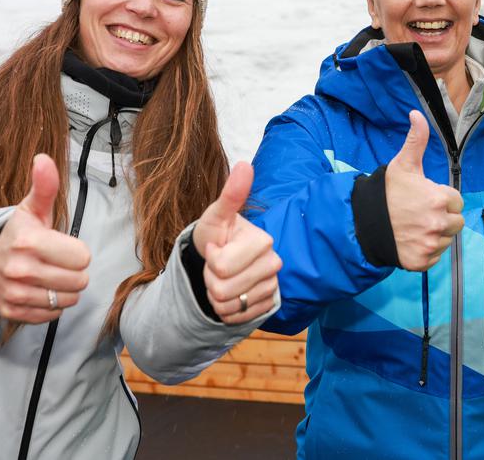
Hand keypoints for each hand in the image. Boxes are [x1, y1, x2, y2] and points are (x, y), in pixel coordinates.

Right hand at [0, 154, 90, 323]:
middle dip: (73, 271)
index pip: (82, 257)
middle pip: (79, 280)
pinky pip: (53, 315)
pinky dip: (52, 305)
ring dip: (65, 289)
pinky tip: (39, 290)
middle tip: (56, 262)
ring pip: (68, 299)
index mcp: (27, 241)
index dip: (76, 251)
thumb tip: (43, 159)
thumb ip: (45, 186)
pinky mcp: (12, 313)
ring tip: (48, 276)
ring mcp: (14, 294)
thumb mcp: (32, 209)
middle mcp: (18, 269)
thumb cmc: (18, 235)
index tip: (61, 247)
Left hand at [195, 162, 281, 324]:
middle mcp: (274, 264)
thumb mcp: (217, 215)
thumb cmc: (217, 235)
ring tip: (222, 279)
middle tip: (216, 265)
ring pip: (229, 306)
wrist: (220, 260)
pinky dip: (226, 310)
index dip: (210, 259)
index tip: (215, 247)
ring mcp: (272, 287)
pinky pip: (237, 318)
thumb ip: (231, 194)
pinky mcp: (268, 306)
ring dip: (216, 296)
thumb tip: (245, 164)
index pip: (220, 266)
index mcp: (263, 242)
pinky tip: (230, 294)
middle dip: (210, 279)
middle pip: (223, 289)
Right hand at [385, 110, 464, 270]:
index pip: (456, 201)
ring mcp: (430, 245)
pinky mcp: (421, 261)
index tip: (425, 197)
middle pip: (456, 222)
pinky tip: (411, 239)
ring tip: (414, 226)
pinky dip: (425, 250)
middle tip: (420, 213)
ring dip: (435, 234)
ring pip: (446, 240)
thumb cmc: (387, 192)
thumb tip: (416, 113)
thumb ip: (416, 140)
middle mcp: (438, 224)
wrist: (364, 222)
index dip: (442, 198)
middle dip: (443, 217)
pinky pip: (434, 257)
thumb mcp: (403, 164)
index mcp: (439, 199)